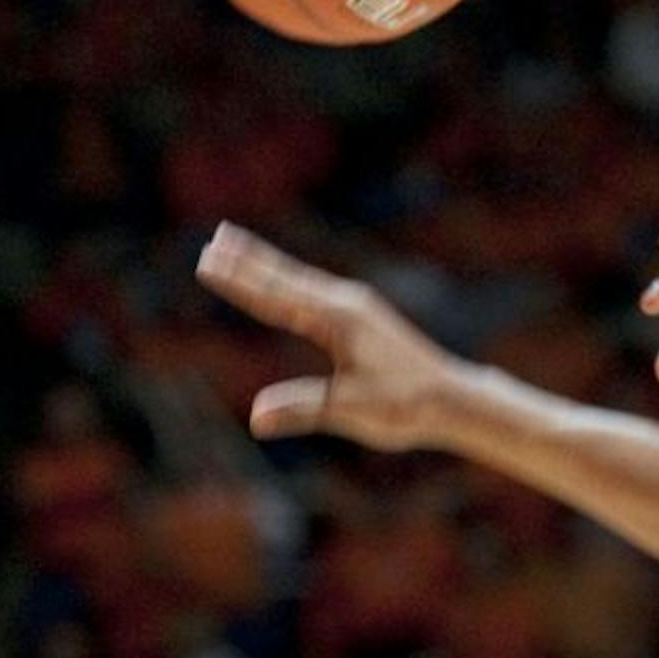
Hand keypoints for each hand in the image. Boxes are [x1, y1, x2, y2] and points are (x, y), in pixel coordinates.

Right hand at [194, 222, 458, 449]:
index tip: (206, 263)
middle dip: (248, 261)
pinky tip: (283, 278)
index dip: (240, 283)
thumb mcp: (351, 409)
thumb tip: (258, 417)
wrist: (452, 398)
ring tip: (235, 242)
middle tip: (212, 240)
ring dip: (266, 262)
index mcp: (338, 320)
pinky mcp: (362, 317)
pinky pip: (313, 290)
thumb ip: (303, 410)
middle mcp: (346, 304)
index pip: (276, 298)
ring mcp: (355, 307)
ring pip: (299, 279)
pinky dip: (288, 278)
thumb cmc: (405, 405)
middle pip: (285, 277)